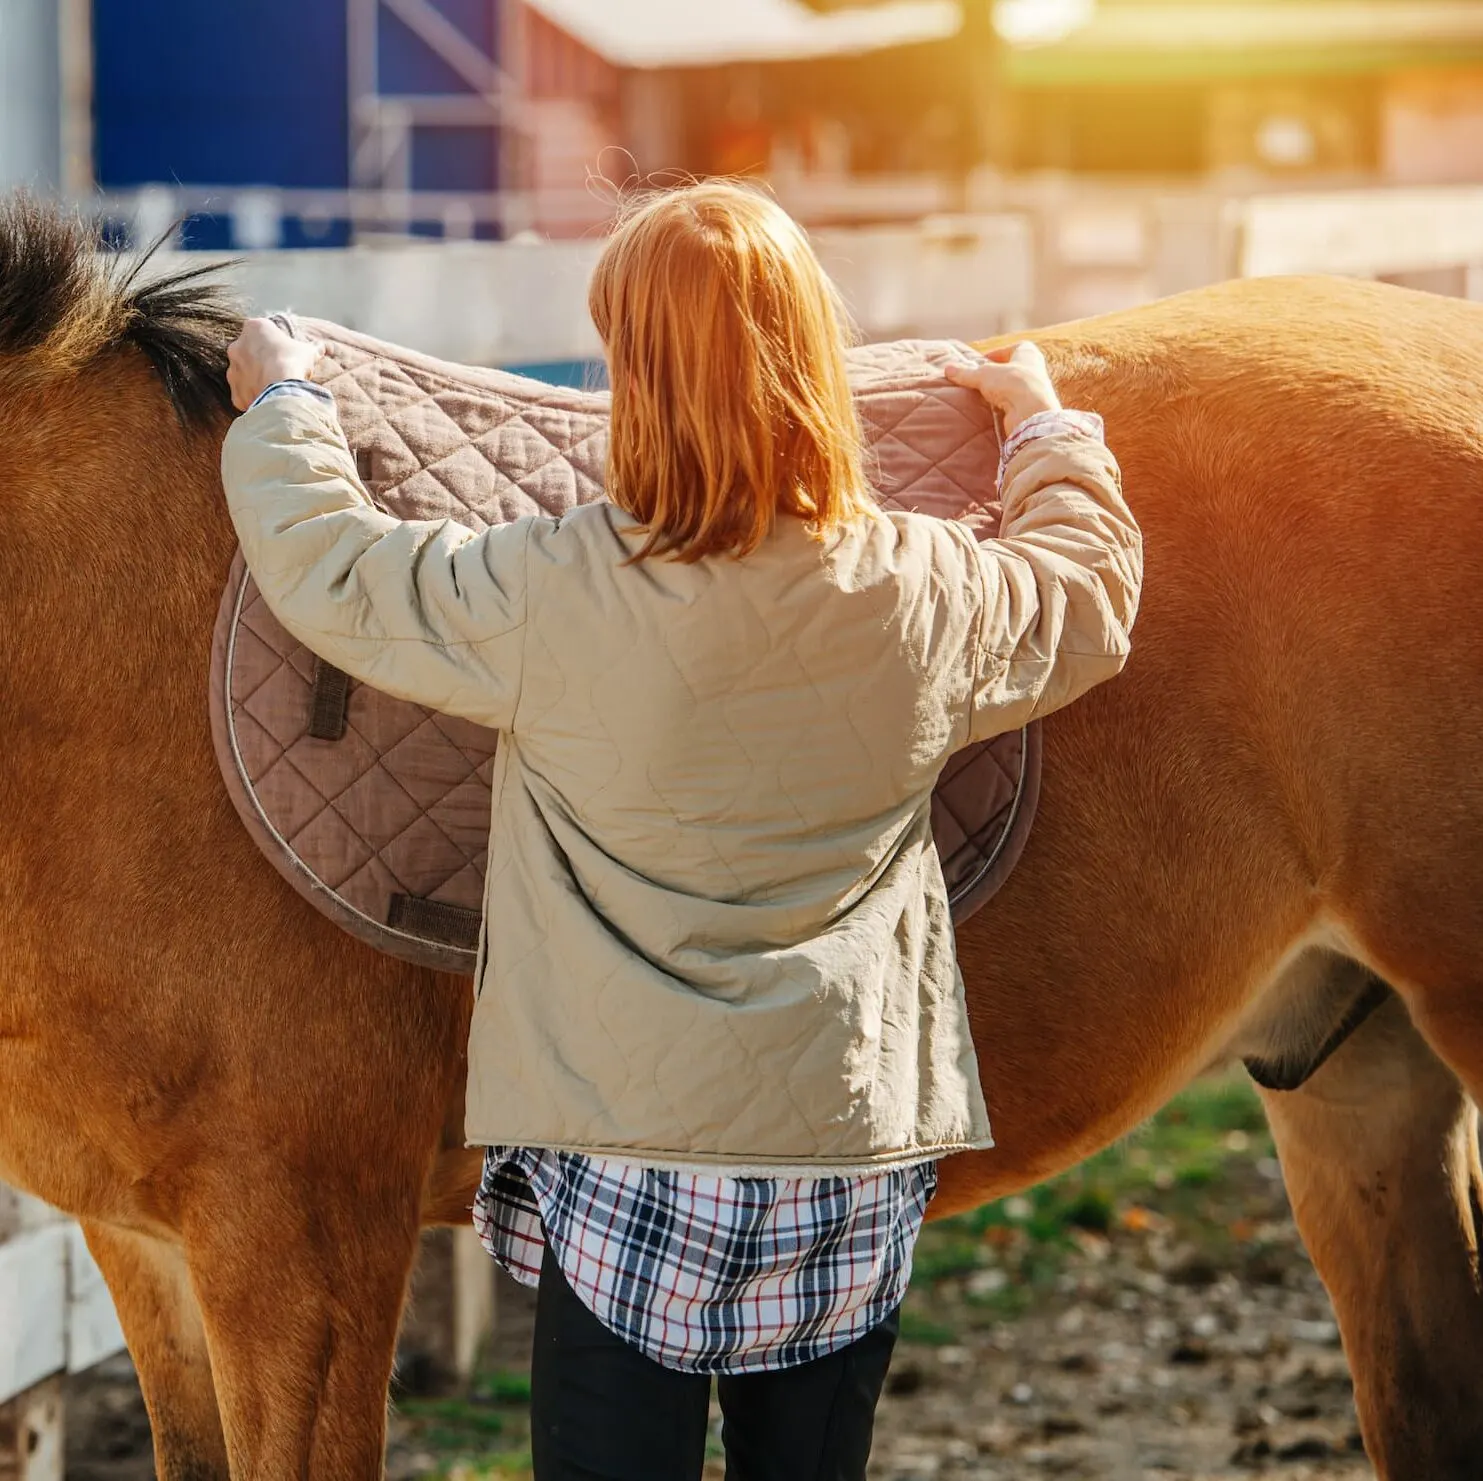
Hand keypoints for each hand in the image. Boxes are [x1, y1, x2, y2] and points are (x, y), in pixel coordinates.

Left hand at [227, 317, 323, 411]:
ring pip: (243, 373)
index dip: (275, 341)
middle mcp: (237, 346)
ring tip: (274, 387)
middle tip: (278, 369)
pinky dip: (254, 397)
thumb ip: (314, 348)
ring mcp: (233, 370)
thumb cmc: (293, 363)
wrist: (281, 390)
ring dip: (255, 378)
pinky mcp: (236, 392)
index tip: (285, 351)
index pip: (262, 330)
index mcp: (254, 328)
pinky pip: (244, 394)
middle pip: (248, 351)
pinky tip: (269, 400)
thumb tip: (324, 347)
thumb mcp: (308, 352)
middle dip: (261, 359)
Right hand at [945, 342, 1060, 436]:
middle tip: (977, 381)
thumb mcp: (982, 374)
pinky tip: (990, 411)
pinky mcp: (1030, 409)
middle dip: (994, 375)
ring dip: (998, 392)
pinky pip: (1012, 404)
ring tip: (981, 397)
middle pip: (1010, 369)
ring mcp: (1034, 391)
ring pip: (1011, 388)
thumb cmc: (1011, 383)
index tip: (980, 363)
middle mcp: (1034, 370)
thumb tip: (948, 369)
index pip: (1010, 349)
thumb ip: (965, 372)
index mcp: (1028, 353)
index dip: (995, 355)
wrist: (1031, 412)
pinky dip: (1002, 406)